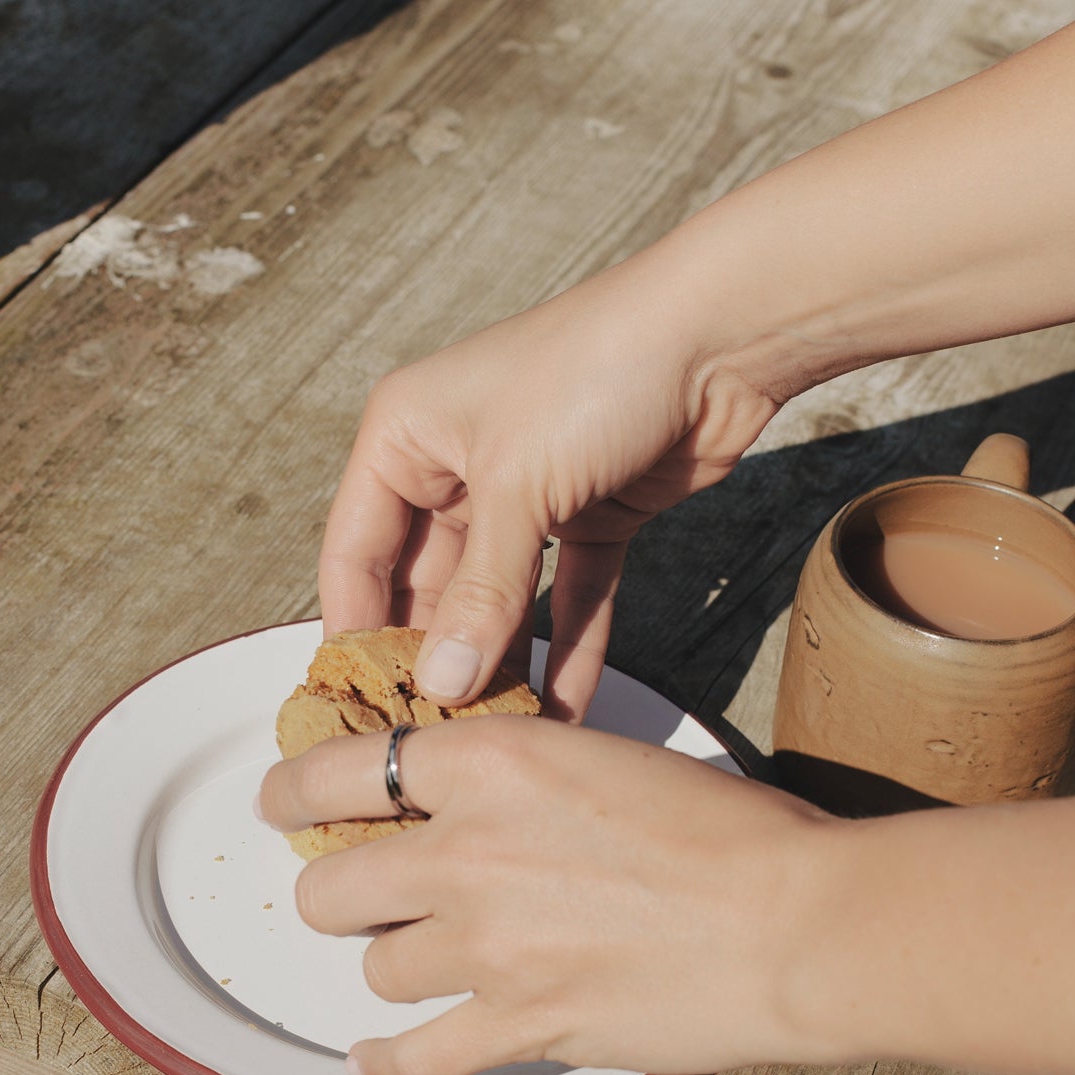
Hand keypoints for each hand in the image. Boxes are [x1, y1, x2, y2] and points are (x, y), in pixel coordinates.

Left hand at [256, 716, 836, 1074]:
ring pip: (374, 969)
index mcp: (493, 760)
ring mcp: (486, 945)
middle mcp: (468, 848)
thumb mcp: (604, 757)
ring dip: (395, 966)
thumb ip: (516, 775)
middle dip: (336, 893)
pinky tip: (381, 1054)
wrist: (796, 919)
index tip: (279, 803)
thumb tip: (461, 800)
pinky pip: (408, 1057)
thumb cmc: (728, 830)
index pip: (340, 770)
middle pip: (330, 885)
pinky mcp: (517, 1025)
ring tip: (430, 963)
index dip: (291, 792)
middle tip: (359, 897)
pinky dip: (387, 1061)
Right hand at [318, 257, 779, 719]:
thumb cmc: (595, 372)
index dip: (354, 631)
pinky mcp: (590, 514)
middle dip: (434, 659)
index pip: (355, 553)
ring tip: (497, 737)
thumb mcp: (518, 487)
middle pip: (426, 585)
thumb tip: (443, 688)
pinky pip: (567, 597)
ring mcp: (525, 492)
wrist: (719, 334)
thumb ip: (480, 595)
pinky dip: (569, 649)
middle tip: (434, 739)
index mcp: (404, 436)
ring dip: (501, 663)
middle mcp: (455, 464)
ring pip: (498, 599)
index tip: (360, 708)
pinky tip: (568, 712)